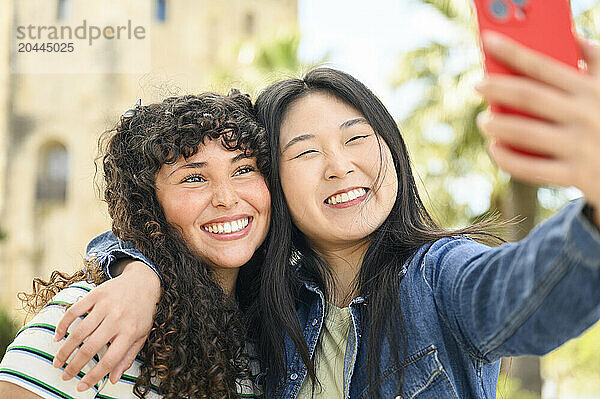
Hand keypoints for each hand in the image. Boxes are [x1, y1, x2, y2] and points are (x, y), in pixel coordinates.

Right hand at [52, 260, 160, 391]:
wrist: (144, 281)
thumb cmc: (142, 311)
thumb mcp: (142, 334)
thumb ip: (127, 357)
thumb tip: (114, 379)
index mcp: (130, 332)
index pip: (109, 360)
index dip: (94, 376)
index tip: (81, 386)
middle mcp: (117, 319)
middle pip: (90, 348)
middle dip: (74, 366)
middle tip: (65, 375)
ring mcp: (105, 306)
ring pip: (79, 332)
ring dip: (65, 349)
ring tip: (58, 361)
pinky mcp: (96, 294)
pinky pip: (74, 311)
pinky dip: (63, 325)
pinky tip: (58, 337)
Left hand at [475, 32, 599, 219]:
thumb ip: (596, 62)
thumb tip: (573, 37)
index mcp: (591, 89)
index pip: (543, 65)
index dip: (513, 52)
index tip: (488, 42)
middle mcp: (585, 114)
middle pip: (529, 97)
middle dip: (497, 89)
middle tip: (477, 85)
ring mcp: (580, 146)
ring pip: (525, 133)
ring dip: (496, 126)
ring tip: (482, 121)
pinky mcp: (576, 174)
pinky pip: (530, 168)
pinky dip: (506, 158)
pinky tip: (494, 148)